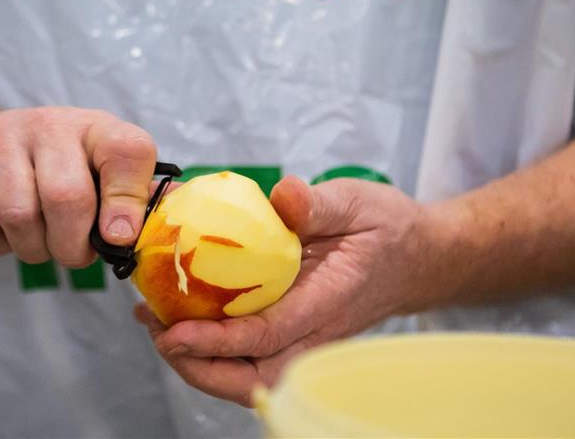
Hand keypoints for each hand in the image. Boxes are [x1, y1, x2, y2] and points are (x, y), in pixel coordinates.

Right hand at [0, 107, 155, 264]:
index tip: (119, 237)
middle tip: (73, 253)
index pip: (128, 154)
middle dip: (72, 246)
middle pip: (66, 197)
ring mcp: (2, 136)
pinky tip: (5, 230)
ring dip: (33, 249)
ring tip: (40, 241)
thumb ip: (136, 200)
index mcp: (100, 128)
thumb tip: (176, 231)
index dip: (127, 202)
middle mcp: (52, 123)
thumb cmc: (60, 168)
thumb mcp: (102, 173)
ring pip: (20, 215)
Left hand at [136, 175, 440, 405]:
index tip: (173, 332)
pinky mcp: (296, 335)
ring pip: (250, 376)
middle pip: (254, 378)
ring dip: (201, 361)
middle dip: (200, 367)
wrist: (417, 256)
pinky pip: (252, 357)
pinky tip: (181, 317)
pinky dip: (214, 348)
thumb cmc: (386, 227)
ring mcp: (307, 340)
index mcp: (330, 300)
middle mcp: (317, 333)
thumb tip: (282, 196)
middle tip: (157, 332)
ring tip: (157, 324)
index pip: (269, 336)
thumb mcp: (356, 202)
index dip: (218, 341)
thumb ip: (319, 203)